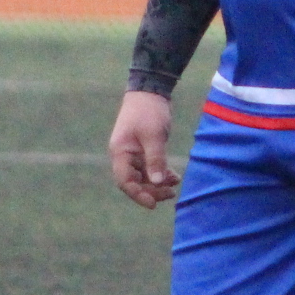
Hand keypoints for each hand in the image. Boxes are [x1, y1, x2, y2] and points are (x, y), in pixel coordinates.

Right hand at [109, 90, 180, 208]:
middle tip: (170, 194)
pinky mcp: (144, 150)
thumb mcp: (153, 135)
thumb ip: (155, 159)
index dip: (138, 195)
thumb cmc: (148, 111)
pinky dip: (161, 173)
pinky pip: (150, 168)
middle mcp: (124, 156)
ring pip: (143, 176)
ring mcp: (133, 153)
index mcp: (120, 153)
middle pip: (134, 182)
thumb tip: (157, 182)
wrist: (150, 90)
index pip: (125, 182)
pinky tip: (174, 177)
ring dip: (157, 183)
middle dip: (151, 190)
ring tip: (174, 185)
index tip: (153, 204)